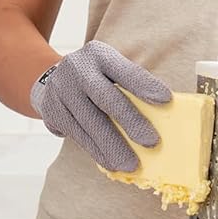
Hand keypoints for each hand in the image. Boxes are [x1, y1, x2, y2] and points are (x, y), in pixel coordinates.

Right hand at [30, 40, 171, 171]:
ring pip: (90, 123)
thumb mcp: (109, 69)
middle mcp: (77, 68)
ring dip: (113, 146)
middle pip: (106, 97)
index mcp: (99, 54)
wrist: (52, 79)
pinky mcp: (51, 111)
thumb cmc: (96, 78)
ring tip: (132, 164)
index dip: (144, 84)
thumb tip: (162, 113)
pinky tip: (111, 163)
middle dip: (130, 121)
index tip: (166, 100)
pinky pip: (78, 136)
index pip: (124, 70)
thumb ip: (128, 85)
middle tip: (152, 142)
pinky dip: (97, 152)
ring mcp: (60, 90)